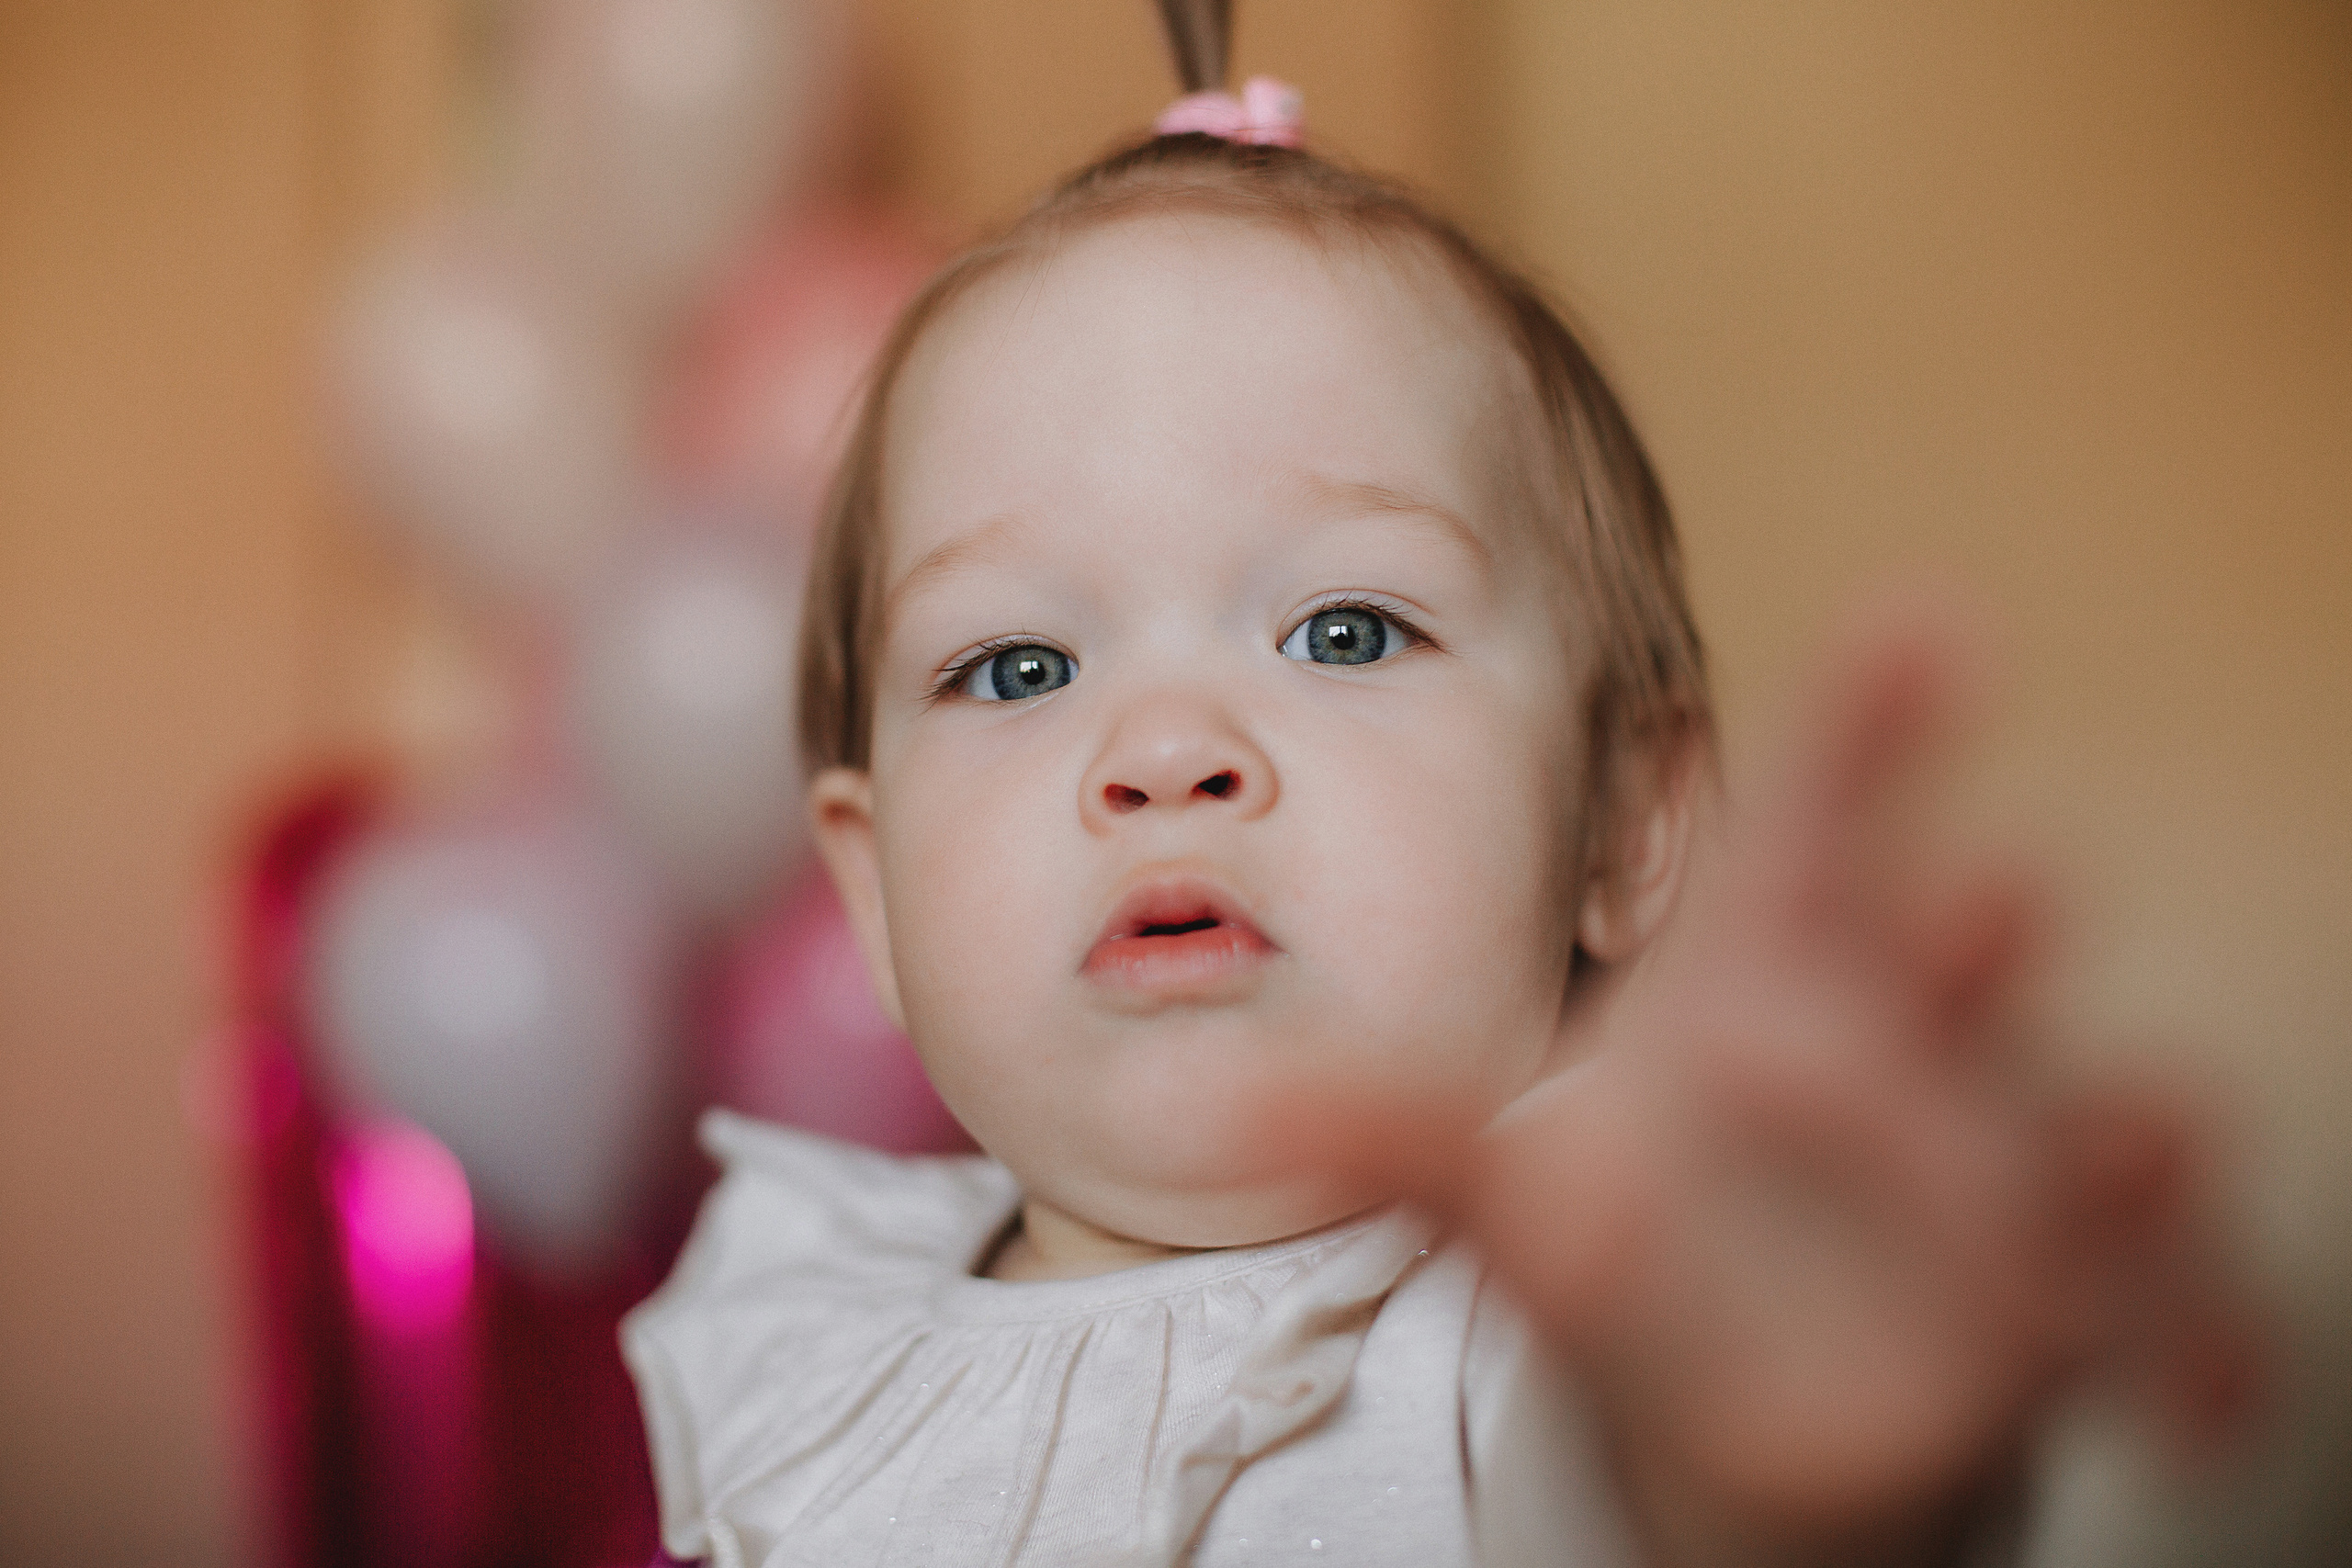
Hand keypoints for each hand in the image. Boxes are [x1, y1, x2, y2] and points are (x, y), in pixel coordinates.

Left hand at [1282, 610, 2260, 1565]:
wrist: (1753, 1418)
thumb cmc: (1656, 1258)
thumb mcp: (1530, 1202)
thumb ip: (1403, 1140)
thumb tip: (1243, 1087)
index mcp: (1772, 998)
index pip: (1823, 839)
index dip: (1875, 725)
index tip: (1927, 614)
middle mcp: (1899, 1065)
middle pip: (1950, 983)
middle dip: (1971, 946)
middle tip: (1986, 900)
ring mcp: (1992, 1190)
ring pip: (2067, 1133)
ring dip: (2101, 1130)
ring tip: (2120, 1133)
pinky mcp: (2050, 1330)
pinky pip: (2151, 1321)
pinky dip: (2192, 1344)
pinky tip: (2189, 1388)